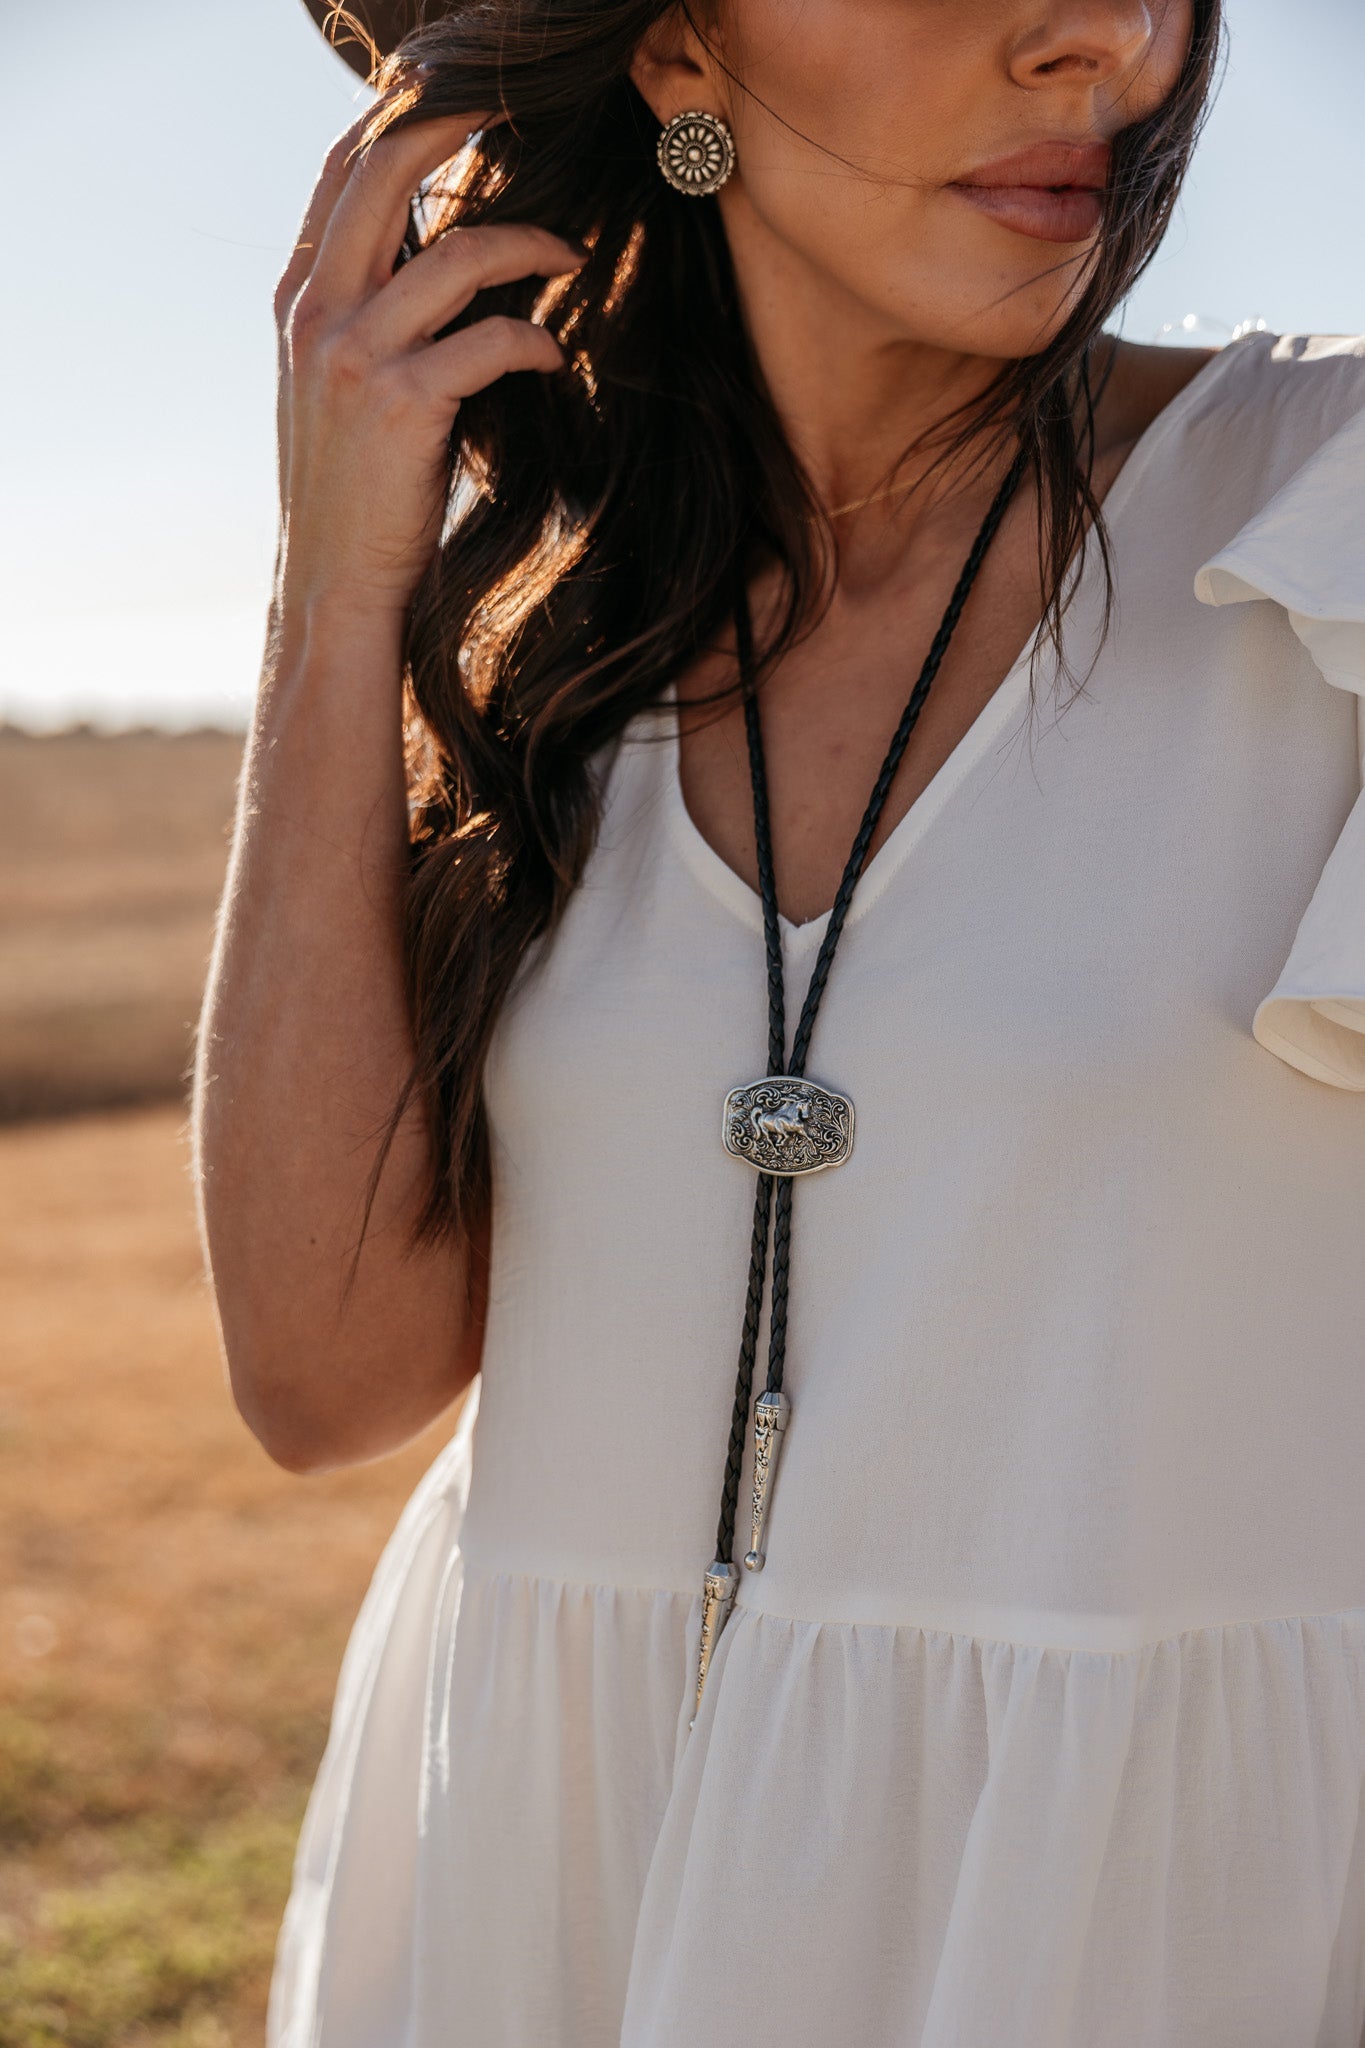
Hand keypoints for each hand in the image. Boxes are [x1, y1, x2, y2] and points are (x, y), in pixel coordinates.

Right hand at [272, 95, 583, 625]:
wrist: (336, 583)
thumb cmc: (355, 492)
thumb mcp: (336, 389)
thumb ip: (365, 317)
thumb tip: (432, 260)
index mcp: (299, 301)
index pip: (341, 172)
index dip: (398, 116)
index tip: (461, 98)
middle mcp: (318, 314)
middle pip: (384, 171)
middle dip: (457, 124)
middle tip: (521, 116)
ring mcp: (355, 356)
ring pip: (458, 253)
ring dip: (532, 244)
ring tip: (571, 257)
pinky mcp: (403, 405)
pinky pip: (491, 340)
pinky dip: (536, 339)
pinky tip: (556, 357)